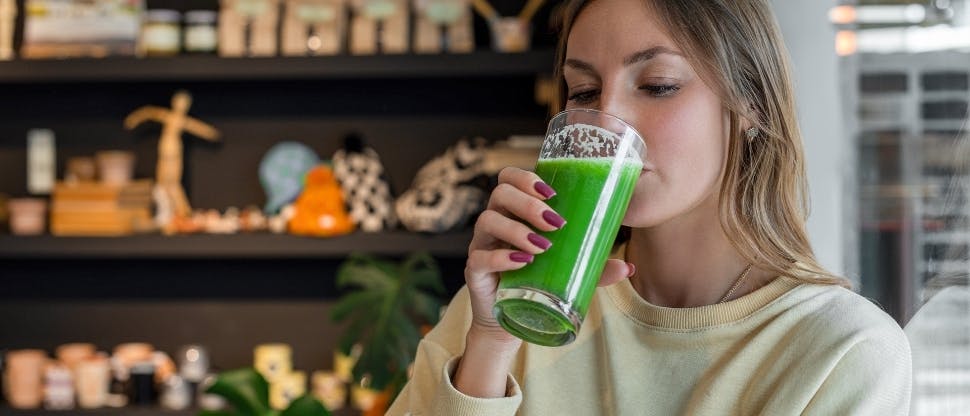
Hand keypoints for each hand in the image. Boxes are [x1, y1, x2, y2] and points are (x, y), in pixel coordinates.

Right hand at [464, 167, 634, 345]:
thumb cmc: (539, 282)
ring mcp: (482, 245)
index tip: (553, 193)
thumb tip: (629, 267)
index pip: (509, 179)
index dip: (526, 178)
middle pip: (499, 193)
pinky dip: (501, 257)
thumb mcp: (570, 271)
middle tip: (554, 223)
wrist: (514, 319)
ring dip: (516, 229)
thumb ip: (594, 267)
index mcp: (514, 212)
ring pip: (487, 220)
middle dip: (528, 204)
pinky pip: (480, 257)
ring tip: (542, 246)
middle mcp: (495, 222)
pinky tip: (521, 262)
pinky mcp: (474, 270)